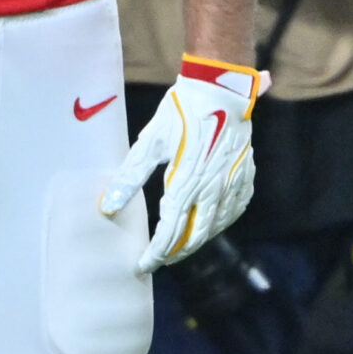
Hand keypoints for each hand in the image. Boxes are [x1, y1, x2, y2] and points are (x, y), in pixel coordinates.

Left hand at [99, 57, 263, 274]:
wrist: (220, 88)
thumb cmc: (180, 112)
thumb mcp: (150, 142)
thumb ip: (129, 177)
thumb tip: (108, 206)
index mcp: (187, 181)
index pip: (170, 231)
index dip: (156, 252)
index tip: (142, 265)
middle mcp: (213, 188)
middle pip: (196, 236)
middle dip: (176, 252)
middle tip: (159, 260)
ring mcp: (233, 183)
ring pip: (217, 226)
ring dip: (197, 240)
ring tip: (179, 245)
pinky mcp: (245, 174)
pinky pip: (234, 209)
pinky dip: (220, 222)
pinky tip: (210, 222)